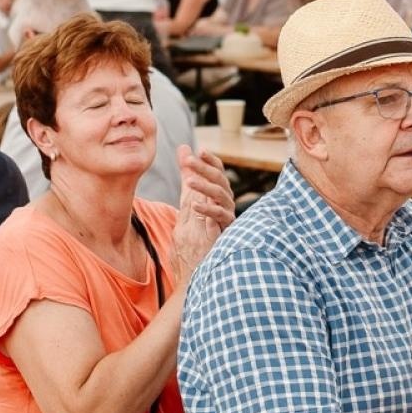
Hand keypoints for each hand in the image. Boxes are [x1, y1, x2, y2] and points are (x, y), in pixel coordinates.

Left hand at [172, 145, 234, 280]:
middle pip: (219, 180)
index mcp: (218, 193)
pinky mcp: (226, 229)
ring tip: (189, 181)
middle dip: (204, 169)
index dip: (210, 161)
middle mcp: (226, 202)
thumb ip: (188, 175)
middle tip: (188, 161)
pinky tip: (195, 204)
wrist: (199, 264)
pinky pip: (220, 216)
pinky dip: (208, 209)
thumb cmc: (197, 230)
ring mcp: (228, 215)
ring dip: (205, 186)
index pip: (217, 172)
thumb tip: (183, 148)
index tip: (199, 150)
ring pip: (221, 195)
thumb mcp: (188, 198)